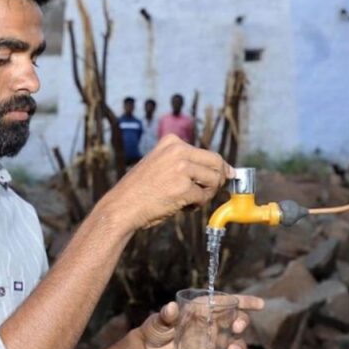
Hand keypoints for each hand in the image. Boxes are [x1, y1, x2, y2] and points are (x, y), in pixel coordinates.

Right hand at [102, 135, 234, 230]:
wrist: (122, 206)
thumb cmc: (141, 190)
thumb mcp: (161, 165)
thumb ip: (187, 164)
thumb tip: (227, 170)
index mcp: (172, 141)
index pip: (208, 153)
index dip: (217, 168)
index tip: (221, 177)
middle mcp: (178, 150)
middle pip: (217, 163)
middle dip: (217, 180)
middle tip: (206, 192)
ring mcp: (181, 168)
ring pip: (214, 181)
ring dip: (205, 194)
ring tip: (188, 200)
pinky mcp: (183, 187)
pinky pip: (204, 197)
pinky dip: (196, 206)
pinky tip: (180, 206)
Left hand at [130, 295, 264, 348]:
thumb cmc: (153, 330)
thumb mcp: (158, 321)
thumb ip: (165, 316)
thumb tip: (170, 308)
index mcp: (203, 310)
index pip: (227, 302)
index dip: (245, 302)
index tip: (260, 305)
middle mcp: (211, 325)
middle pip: (236, 322)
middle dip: (242, 324)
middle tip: (236, 330)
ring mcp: (212, 342)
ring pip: (235, 343)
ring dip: (239, 347)